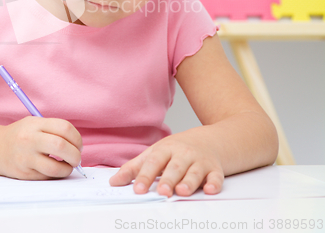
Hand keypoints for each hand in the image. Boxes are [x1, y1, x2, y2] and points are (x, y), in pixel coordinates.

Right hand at [0, 116, 82, 179]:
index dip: (77, 138)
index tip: (78, 145)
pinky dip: (56, 175)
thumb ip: (54, 130)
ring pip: (55, 167)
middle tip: (77, 158)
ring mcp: (26, 157)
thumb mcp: (34, 124)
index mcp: (35, 124)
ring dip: (67, 169)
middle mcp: (30, 139)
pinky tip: (55, 169)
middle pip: (61, 146)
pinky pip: (47, 177)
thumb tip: (77, 145)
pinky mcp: (24, 173)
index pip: (64, 128)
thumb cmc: (21, 135)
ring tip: (68, 166)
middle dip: (75, 155)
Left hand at [109, 133, 223, 196]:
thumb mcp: (155, 153)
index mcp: (165, 149)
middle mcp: (183, 154)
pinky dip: (214, 183)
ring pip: (194, 172)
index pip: (153, 162)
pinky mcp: (215, 169)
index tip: (138, 189)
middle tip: (161, 192)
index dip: (145, 176)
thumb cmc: (176, 149)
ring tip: (181, 191)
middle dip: (168, 180)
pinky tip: (211, 189)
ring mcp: (199, 161)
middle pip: (174, 167)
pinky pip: (216, 176)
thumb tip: (114, 182)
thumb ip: (134, 168)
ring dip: (189, 181)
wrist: (208, 139)